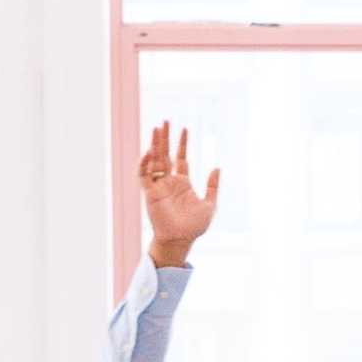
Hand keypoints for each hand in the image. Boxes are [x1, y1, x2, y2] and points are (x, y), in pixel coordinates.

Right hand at [137, 124, 222, 268]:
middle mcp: (169, 182)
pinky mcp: (150, 193)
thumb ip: (212, 186)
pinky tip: (150, 151)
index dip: (182, 143)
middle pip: (165, 155)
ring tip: (155, 129)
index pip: (180, 158)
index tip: (184, 128)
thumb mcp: (210, 204)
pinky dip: (145, 163)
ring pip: (154, 161)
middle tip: (164, 122)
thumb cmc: (194, 226)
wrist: (181, 239)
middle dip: (164, 138)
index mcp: (182, 183)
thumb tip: (217, 167)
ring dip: (154, 145)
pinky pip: (144, 176)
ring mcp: (158, 186)